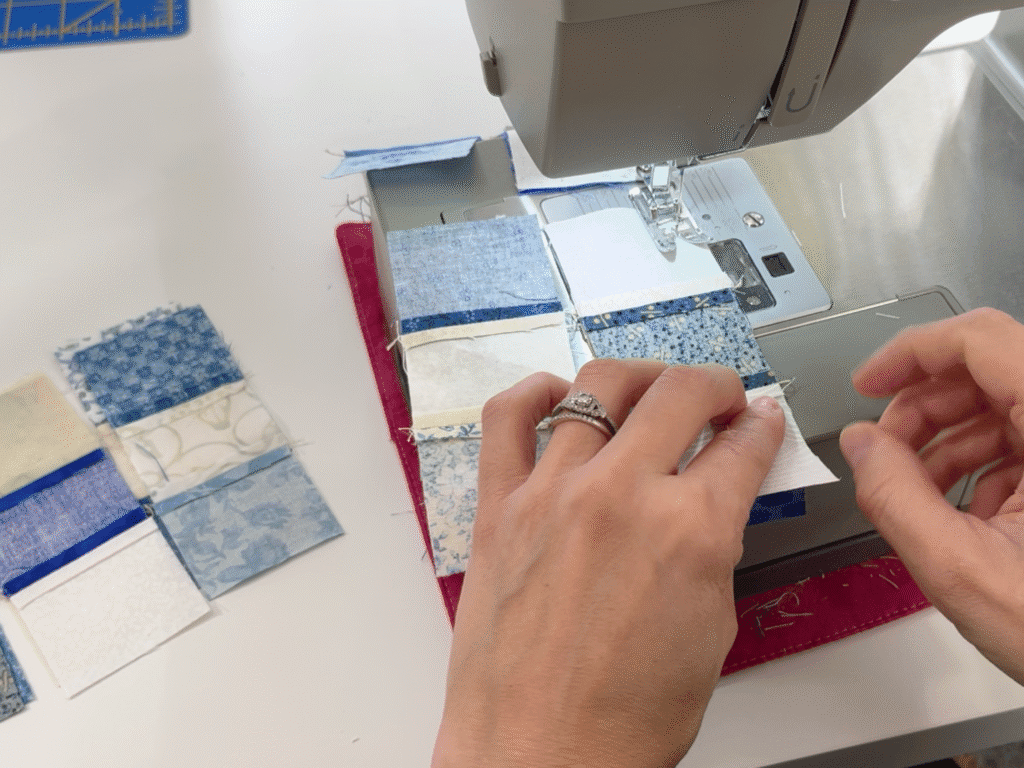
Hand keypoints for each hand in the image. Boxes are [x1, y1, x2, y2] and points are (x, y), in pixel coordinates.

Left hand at [432, 360, 785, 767]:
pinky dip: (534, 392)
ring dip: (640, 377)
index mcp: (689, 530)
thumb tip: (716, 496)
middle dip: (715, 384)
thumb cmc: (624, 717)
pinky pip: (507, 418)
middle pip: (681, 392)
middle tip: (720, 395)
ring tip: (650, 389)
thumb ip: (714, 546)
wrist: (538, 754)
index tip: (760, 419)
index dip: (762, 426)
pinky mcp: (499, 505)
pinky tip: (558, 395)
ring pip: (599, 385)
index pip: (741, 446)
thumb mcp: (710, 629)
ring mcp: (552, 492)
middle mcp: (620, 495)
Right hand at [840, 308, 1023, 683]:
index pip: (980, 340)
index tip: (869, 384)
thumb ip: (894, 497)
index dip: (911, 353)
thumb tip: (860, 443)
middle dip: (922, 406)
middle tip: (883, 452)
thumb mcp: (961, 570)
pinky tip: (967, 514)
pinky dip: (988, 466)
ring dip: (950, 441)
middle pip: (989, 370)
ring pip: (1007, 405)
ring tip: (917, 492)